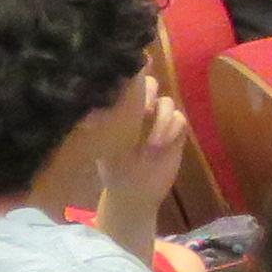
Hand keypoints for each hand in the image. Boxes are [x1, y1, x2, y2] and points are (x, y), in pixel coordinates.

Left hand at [97, 89, 187, 256]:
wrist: (134, 193)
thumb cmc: (114, 169)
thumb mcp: (104, 147)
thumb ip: (102, 127)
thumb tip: (91, 113)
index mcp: (123, 109)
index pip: (128, 82)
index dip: (132, 78)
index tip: (129, 90)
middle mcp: (142, 110)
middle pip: (151, 84)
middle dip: (149, 95)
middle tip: (145, 111)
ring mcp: (161, 120)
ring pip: (168, 102)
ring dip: (162, 120)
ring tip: (153, 144)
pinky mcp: (177, 133)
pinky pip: (180, 120)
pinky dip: (172, 129)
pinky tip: (163, 145)